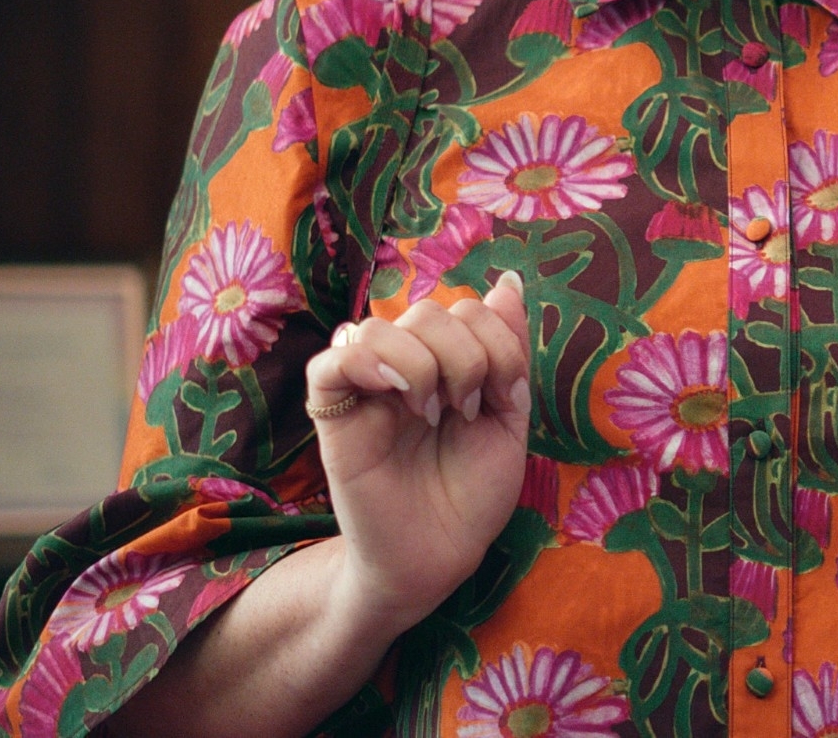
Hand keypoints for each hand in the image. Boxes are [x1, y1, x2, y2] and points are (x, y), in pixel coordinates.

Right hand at [304, 272, 532, 639]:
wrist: (439, 555)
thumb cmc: (472, 494)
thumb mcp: (507, 416)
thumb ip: (506, 350)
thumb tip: (507, 281)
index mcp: (447, 363)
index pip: (468, 309)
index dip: (498, 341)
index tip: (504, 395)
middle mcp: (404, 367)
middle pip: (428, 311)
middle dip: (466, 355)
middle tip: (467, 409)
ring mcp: (366, 388)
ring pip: (380, 326)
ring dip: (424, 364)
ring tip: (433, 413)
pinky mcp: (332, 416)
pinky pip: (330, 362)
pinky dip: (369, 364)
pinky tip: (401, 398)